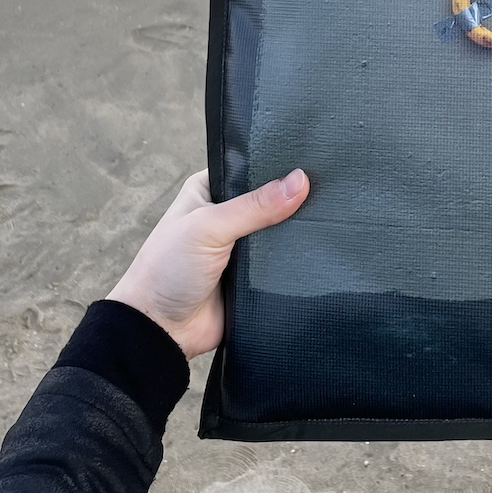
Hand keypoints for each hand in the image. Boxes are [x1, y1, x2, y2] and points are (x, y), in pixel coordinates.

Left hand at [106, 166, 309, 360]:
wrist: (161, 331)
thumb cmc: (167, 270)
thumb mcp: (208, 227)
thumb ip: (254, 206)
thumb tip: (299, 181)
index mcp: (210, 191)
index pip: (252, 168)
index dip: (279, 166)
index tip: (312, 162)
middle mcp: (227, 215)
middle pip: (271, 200)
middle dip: (292, 201)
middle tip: (327, 193)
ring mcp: (242, 246)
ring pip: (280, 232)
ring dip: (295, 232)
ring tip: (330, 220)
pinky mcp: (255, 275)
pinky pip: (283, 263)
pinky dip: (295, 260)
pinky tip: (321, 250)